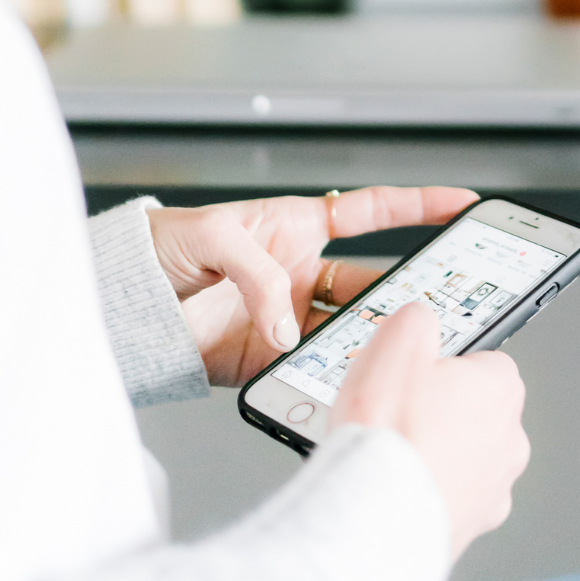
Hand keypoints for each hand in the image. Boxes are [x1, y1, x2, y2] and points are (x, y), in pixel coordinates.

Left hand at [145, 186, 477, 385]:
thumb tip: (289, 328)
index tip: (463, 205)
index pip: (373, 212)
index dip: (420, 206)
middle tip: (444, 298)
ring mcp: (291, 319)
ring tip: (398, 344)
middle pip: (376, 279)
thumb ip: (258, 272)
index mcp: (296, 226)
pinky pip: (315, 368)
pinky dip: (334, 374)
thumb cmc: (155, 250)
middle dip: (413, 288)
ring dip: (375, 336)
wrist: (116, 306)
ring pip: (354, 328)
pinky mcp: (272, 361)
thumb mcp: (210, 234)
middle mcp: (302, 273)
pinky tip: (347, 375)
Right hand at [332, 303, 529, 559]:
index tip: (414, 373)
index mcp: (502, 387)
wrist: (374, 515)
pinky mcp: (475, 522)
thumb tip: (422, 321)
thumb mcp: (396, 342)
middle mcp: (511, 438)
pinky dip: (429, 489)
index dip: (441, 364)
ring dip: (435, 452)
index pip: (482, 360)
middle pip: (473, 409)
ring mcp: (496, 485)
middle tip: (397, 412)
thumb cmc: (390, 434)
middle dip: (439, 410)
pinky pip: (451, 495)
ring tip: (392, 451)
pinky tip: (398, 484)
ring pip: (464, 455)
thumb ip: (418, 319)